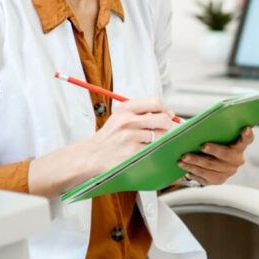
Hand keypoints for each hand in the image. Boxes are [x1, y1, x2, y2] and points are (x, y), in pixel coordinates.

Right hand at [30, 97, 175, 197]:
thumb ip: (141, 112)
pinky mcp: (132, 153)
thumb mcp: (120, 117)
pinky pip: (153, 149)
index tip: (167, 114)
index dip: (165, 108)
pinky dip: (152, 150)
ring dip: (159, 140)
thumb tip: (168, 113)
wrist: (91, 156)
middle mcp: (127, 121)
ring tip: (146, 142)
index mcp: (125, 109)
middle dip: (167, 125)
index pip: (155, 102)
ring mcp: (130, 138)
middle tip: (162, 129)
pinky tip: (143, 151)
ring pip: (160, 136)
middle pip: (162, 119)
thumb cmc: (108, 138)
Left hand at [178, 127, 253, 185]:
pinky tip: (185, 166)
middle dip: (214, 150)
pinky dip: (193, 170)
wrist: (211, 163)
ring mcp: (228, 171)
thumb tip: (187, 122)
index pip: (247, 140)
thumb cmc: (212, 143)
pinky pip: (204, 176)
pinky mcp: (218, 180)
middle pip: (226, 155)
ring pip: (211, 166)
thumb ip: (210, 128)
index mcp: (239, 146)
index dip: (247, 135)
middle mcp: (237, 160)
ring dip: (195, 161)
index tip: (245, 128)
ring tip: (183, 158)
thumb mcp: (213, 135)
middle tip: (202, 146)